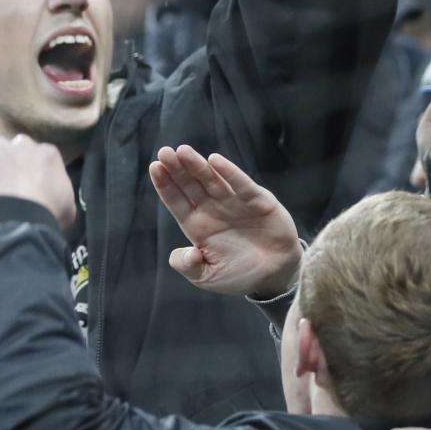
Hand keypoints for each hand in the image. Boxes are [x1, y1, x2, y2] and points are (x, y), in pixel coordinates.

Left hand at [0, 136, 76, 230]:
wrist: (18, 218)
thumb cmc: (45, 214)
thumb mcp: (67, 207)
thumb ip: (59, 193)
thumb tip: (55, 199)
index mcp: (47, 153)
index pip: (36, 158)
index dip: (29, 173)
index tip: (25, 188)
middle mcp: (21, 143)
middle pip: (11, 151)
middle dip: (7, 166)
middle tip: (4, 190)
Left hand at [149, 146, 300, 297]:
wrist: (275, 276)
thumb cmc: (239, 274)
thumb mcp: (209, 277)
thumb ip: (190, 267)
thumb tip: (187, 254)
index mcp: (197, 225)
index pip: (176, 200)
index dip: (165, 184)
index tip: (155, 166)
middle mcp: (213, 209)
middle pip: (191, 184)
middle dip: (178, 168)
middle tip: (165, 152)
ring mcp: (234, 202)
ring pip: (212, 180)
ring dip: (198, 165)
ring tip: (183, 151)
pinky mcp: (258, 201)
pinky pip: (241, 185)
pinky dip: (230, 172)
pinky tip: (215, 160)